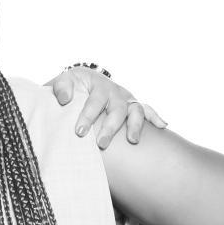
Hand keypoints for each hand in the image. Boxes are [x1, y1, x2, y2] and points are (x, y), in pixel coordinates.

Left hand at [48, 67, 166, 147]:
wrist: (83, 80)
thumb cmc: (71, 86)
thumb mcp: (63, 82)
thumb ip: (60, 88)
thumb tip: (64, 99)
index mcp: (96, 84)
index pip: (93, 101)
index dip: (87, 116)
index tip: (79, 132)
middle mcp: (114, 90)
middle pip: (116, 109)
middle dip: (110, 127)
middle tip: (101, 144)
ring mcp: (125, 98)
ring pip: (134, 110)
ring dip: (134, 125)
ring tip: (132, 140)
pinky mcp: (132, 104)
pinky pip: (147, 109)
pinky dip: (155, 117)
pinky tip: (162, 126)